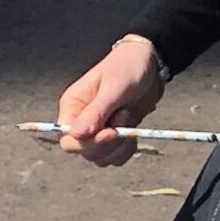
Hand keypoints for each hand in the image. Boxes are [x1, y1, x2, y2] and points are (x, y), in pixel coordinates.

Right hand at [54, 35, 167, 166]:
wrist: (151, 63)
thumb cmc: (128, 67)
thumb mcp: (113, 87)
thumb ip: (96, 112)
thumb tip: (76, 135)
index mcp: (72, 108)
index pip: (69, 140)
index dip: (88, 143)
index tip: (111, 132)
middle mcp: (80, 122)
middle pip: (85, 152)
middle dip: (108, 144)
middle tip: (125, 118)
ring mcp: (97, 131)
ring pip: (101, 158)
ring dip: (119, 147)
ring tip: (129, 118)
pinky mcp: (114, 136)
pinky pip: (116, 156)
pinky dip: (126, 150)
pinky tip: (133, 132)